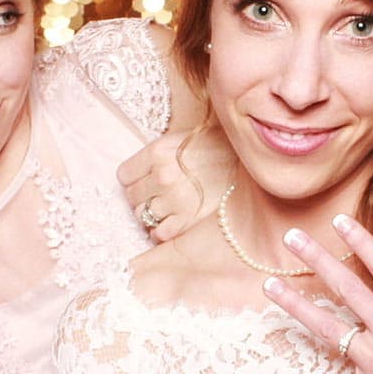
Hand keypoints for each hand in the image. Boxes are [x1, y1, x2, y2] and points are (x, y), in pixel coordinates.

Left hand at [121, 128, 233, 243]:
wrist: (249, 165)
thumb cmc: (215, 150)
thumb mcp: (181, 140)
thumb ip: (155, 155)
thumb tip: (137, 174)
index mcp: (157, 152)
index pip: (124, 175)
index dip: (135, 178)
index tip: (145, 180)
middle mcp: (162, 176)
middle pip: (132, 196)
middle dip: (144, 196)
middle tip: (161, 193)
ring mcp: (173, 200)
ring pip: (143, 216)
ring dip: (153, 214)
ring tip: (169, 207)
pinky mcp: (186, 221)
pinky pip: (159, 234)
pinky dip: (162, 231)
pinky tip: (173, 222)